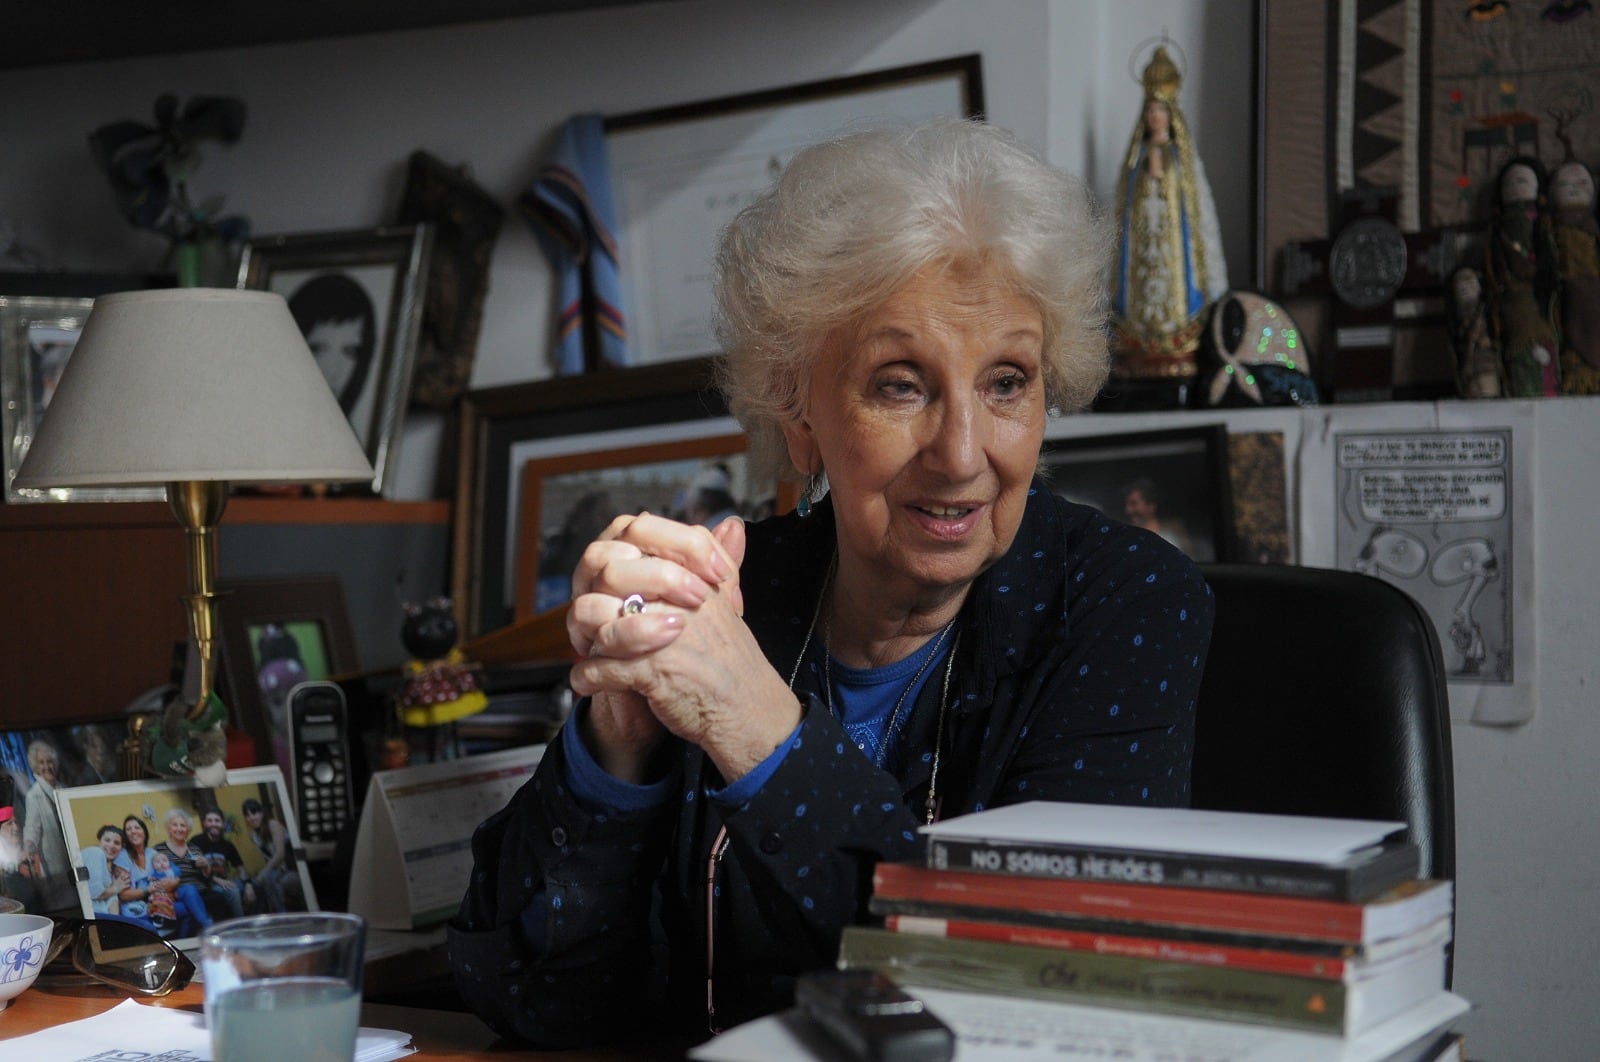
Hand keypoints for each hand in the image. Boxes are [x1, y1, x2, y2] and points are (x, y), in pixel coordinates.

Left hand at [570, 517, 801, 781]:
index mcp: (695, 575)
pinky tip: (589, 681)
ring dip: (586, 635)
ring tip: (589, 647)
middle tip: (595, 614)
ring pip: (595, 615)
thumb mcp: (727, 602)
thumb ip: (721, 559)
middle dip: (594, 595)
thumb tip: (729, 523)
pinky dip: (587, 677)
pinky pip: (599, 667)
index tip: (620, 580)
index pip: (642, 531)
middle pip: (610, 572)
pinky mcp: (651, 673)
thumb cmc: (731, 658)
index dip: (620, 552)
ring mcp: (663, 636)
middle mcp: (678, 599)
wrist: (747, 710)